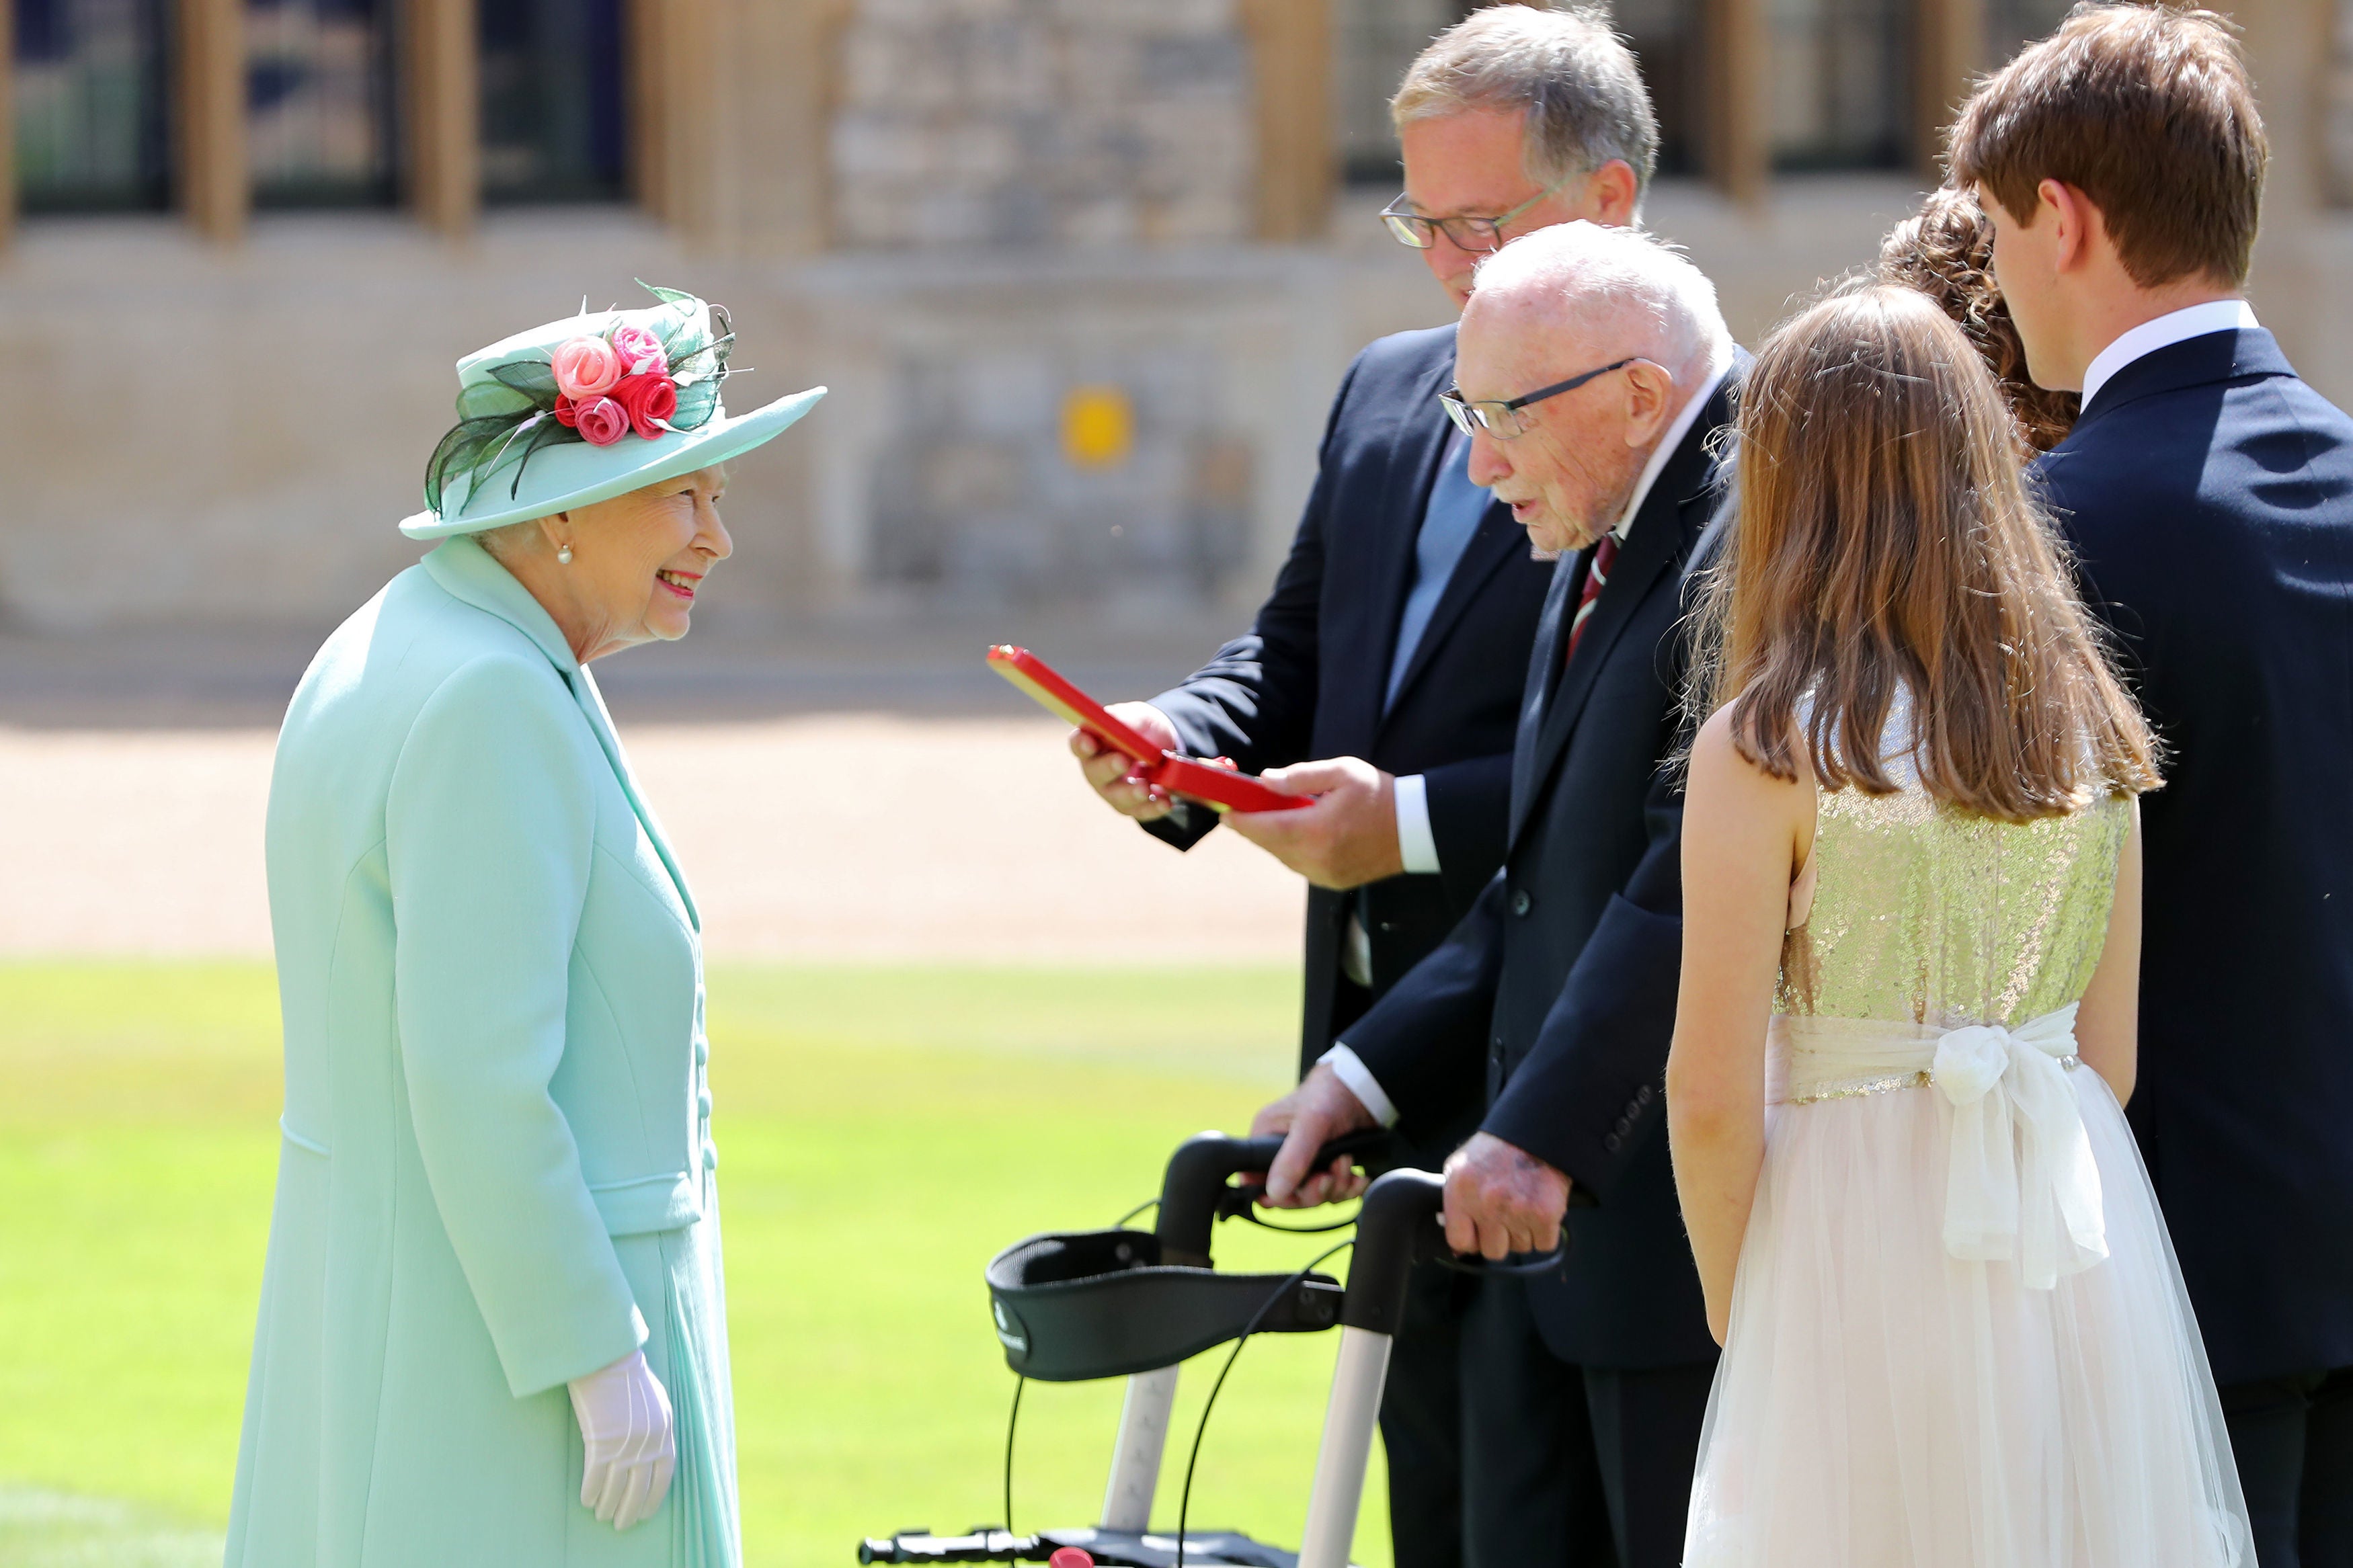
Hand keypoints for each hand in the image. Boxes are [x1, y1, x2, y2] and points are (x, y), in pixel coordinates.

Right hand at [568, 1347, 675, 1530]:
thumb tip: (653, 1451)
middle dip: (631, 1510)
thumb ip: (657, 1427)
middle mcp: (649, 1441)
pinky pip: (596, 1477)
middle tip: (622, 1524)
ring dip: (609, 1506)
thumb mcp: (656, 1402)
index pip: (664, 1474)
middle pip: (641, 1487)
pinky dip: (591, 1492)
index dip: (655, 1497)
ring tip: (602, 1516)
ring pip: (617, 1488)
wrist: (607, 1359)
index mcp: (665, 1431)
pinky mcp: (601, 1442)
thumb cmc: (628, 1376)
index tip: (646, 1512)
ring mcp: (626, 1443)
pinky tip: (586, 1500)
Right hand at [1069, 703, 1181, 822]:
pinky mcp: (1133, 806)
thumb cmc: (1139, 728)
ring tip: (1144, 788)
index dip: (1081, 744)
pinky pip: (1142, 810)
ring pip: (1118, 796)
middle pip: (1096, 772)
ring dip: (1131, 793)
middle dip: (1108, 767)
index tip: (1089, 742)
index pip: (1079, 744)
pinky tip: (1165, 801)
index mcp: (1092, 743)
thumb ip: (1125, 720)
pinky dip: (1154, 807)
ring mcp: (1113, 791)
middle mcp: (1097, 770)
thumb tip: (1114, 721)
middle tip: (1123, 761)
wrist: (1162, 746)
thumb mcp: (1136, 717)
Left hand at [1223, 758, 1404, 889]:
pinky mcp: (1332, 882)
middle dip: (1254, 827)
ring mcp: (1324, 874)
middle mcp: (1316, 858)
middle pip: (1269, 844)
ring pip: (1283, 857)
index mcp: (1316, 830)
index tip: (1224, 810)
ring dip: (1273, 838)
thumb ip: (1300, 777)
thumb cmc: (1380, 795)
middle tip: (1242, 809)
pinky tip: (1298, 833)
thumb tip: (1265, 781)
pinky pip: (1300, 866)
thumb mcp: (1342, 772)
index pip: (1263, 828)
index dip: (1239, 820)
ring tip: (1272, 817)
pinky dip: (1292, 850)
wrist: (1416, 829)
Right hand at [1250, 1062, 1377, 1206]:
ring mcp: (1306, 1162)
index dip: (1277, 1194)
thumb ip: (1293, 1158)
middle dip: (1314, 1191)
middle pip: (1289, 1194)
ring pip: (1315, 1195)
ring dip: (1335, 1186)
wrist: (1364, 1090)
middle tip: (1329, 1176)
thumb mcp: (1311, 1123)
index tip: (1298, 1193)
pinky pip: (1334, 1192)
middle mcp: (1282, 1153)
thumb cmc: (1330, 1095)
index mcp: (1265, 1138)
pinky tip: (1358, 1177)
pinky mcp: (1327, 1166)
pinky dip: (1348, 1188)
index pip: (1257, 1181)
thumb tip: (1275, 1192)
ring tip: (1346, 1164)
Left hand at [1442, 1133, 1570, 1260]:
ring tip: (1525, 1204)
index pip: (1459, 1241)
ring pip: (1521, 1247)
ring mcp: (1516, 1210)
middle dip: (1501, 1237)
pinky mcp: (1544, 1214)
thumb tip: (1458, 1246)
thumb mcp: (1461, 1167)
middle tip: (1507, 1214)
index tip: (1480, 1233)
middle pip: (1493, 1251)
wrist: (1537, 1129)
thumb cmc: (1498, 1149)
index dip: (1472, 1240)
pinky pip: (1544, 1244)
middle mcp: (1486, 1204)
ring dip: (1525, 1232)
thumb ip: (1454, 1202)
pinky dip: (1546, 1232)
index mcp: (1461, 1191)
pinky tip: (1541, 1209)